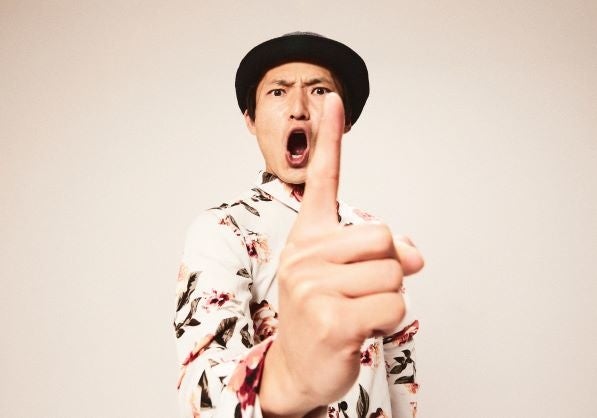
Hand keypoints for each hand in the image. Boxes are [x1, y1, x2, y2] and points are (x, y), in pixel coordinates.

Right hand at [260, 93, 422, 416]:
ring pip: (394, 272)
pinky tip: (361, 329)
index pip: (321, 179)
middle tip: (364, 286)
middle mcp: (306, 253)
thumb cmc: (321, 313)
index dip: (330, 139)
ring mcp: (314, 286)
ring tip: (359, 309)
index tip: (334, 101)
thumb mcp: (346, 275)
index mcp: (308, 236)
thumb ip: (379, 251)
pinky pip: (393, 304)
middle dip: (388, 263)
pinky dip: (390, 320)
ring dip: (389, 295)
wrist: (295, 366)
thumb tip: (414, 255)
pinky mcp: (331, 318)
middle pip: (383, 235)